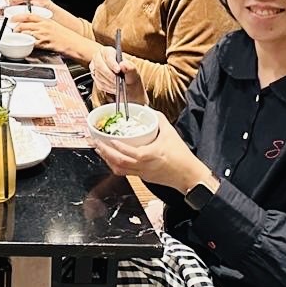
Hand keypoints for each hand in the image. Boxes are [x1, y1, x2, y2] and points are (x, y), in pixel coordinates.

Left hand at [10, 15, 78, 54]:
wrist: (74, 43)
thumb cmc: (65, 35)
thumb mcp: (53, 25)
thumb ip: (42, 24)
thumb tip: (32, 26)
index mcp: (45, 20)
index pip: (28, 15)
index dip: (17, 16)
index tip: (12, 19)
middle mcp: (43, 26)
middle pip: (24, 25)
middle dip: (16, 28)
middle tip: (13, 31)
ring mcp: (43, 34)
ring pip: (26, 33)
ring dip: (20, 36)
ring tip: (18, 38)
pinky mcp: (44, 43)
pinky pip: (32, 42)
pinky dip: (27, 43)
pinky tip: (25, 44)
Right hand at [89, 46, 145, 105]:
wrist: (127, 83)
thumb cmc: (129, 74)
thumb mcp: (133, 70)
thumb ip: (130, 68)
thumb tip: (123, 65)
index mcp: (108, 51)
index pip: (108, 56)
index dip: (112, 63)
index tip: (118, 70)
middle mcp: (99, 58)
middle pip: (99, 65)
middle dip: (109, 75)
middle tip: (117, 81)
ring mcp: (95, 68)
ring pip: (98, 76)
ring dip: (109, 82)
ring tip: (118, 86)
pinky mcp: (95, 78)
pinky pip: (99, 84)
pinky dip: (107, 87)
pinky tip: (114, 88)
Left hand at [92, 116, 210, 193]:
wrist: (189, 175)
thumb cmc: (181, 156)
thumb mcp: (170, 132)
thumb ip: (158, 119)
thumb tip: (147, 109)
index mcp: (150, 155)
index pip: (129, 153)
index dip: (116, 147)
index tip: (106, 139)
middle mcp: (143, 166)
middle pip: (119, 163)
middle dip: (104, 153)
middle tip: (96, 143)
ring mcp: (142, 173)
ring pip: (119, 170)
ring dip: (107, 160)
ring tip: (100, 150)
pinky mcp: (143, 177)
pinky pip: (125, 173)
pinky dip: (115, 165)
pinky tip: (112, 158)